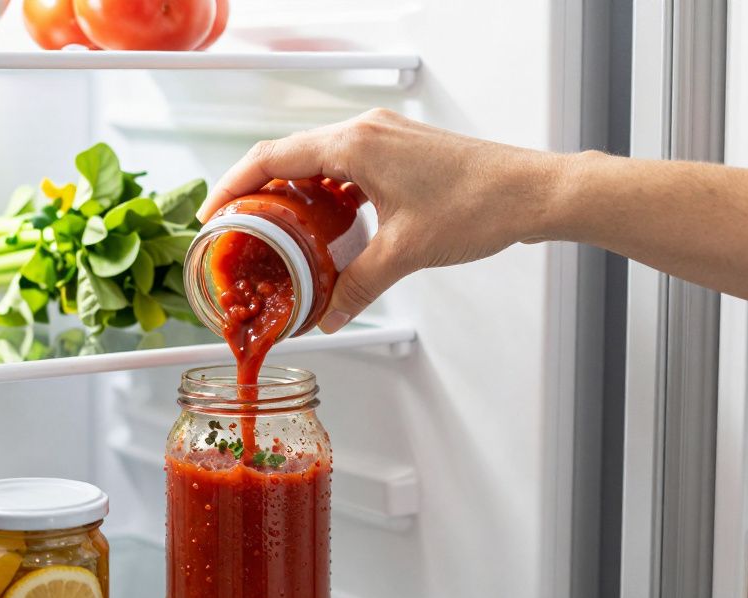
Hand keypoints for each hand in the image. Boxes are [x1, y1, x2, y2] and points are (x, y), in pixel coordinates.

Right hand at [198, 109, 568, 331]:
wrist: (533, 192)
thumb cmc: (480, 205)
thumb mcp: (405, 253)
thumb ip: (358, 287)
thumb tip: (329, 314)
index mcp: (355, 145)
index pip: (272, 157)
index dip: (234, 184)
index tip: (214, 212)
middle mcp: (366, 132)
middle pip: (290, 155)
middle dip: (259, 191)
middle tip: (239, 228)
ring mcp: (385, 137)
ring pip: (318, 160)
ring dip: (294, 192)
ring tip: (278, 230)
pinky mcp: (401, 150)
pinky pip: (346, 165)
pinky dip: (327, 191)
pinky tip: (328, 224)